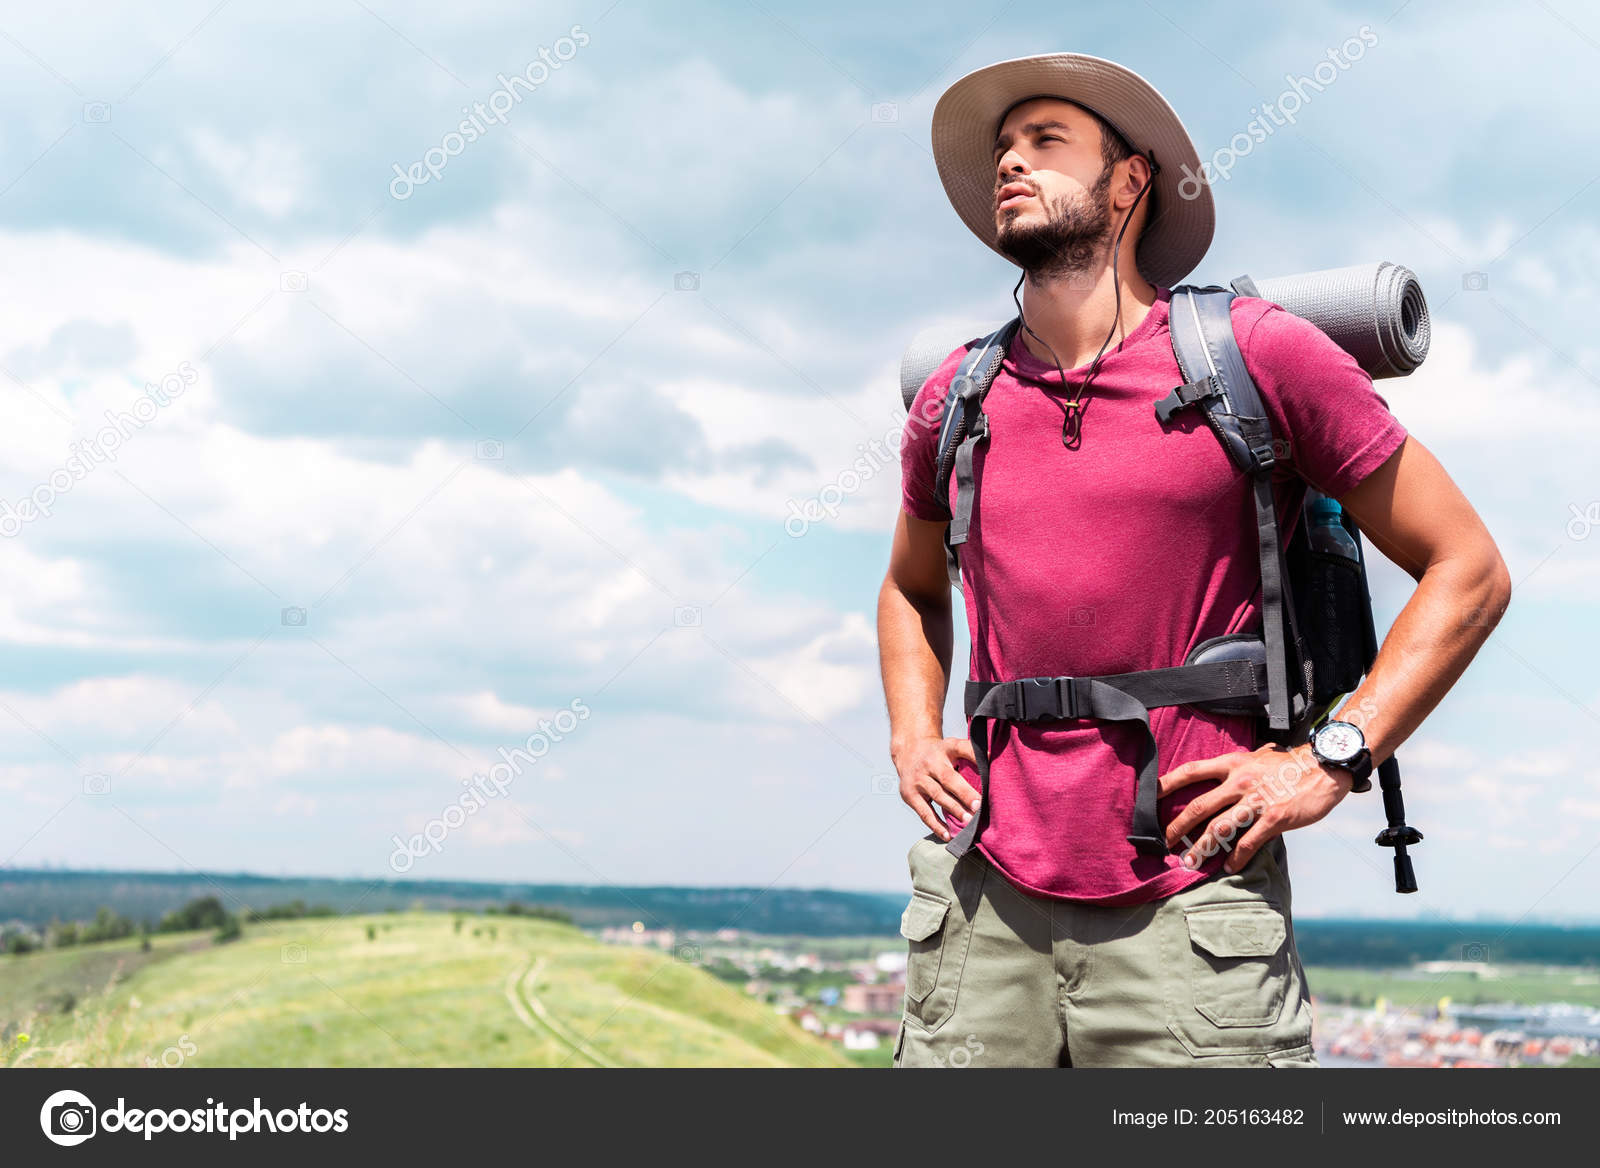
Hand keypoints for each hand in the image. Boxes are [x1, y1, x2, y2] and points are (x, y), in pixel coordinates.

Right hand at [891, 735, 980, 841]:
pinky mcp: (910, 795)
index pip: (961, 748)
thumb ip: (972, 754)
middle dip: (964, 792)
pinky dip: (936, 825)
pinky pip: (925, 812)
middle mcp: (930, 762)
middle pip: (948, 777)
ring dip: (954, 809)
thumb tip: (994, 769)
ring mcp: (918, 779)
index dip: (974, 755)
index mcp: (945, 748)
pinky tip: (948, 835)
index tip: (989, 763)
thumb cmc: (940, 755)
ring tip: (968, 821)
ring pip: (938, 795)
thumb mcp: (953, 747)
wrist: (909, 754)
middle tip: (978, 806)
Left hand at [1158, 743, 1353, 873]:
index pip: (1191, 771)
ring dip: (1202, 847)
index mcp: (1233, 763)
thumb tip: (1224, 769)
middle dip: (1178, 826)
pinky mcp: (1275, 817)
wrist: (1326, 767)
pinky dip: (1237, 857)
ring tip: (1189, 862)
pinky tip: (1229, 867)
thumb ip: (1239, 765)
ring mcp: (1257, 800)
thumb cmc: (1291, 764)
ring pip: (1221, 827)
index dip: (1168, 783)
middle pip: (1199, 805)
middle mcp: (1240, 780)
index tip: (1149, 796)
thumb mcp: (1259, 756)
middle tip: (1164, 841)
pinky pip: (1250, 841)